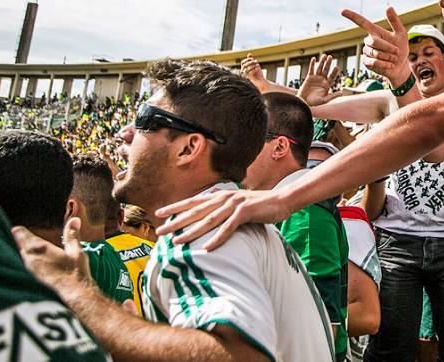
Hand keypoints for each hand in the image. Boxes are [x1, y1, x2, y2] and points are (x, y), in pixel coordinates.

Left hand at [13, 218, 91, 295]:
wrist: (73, 292)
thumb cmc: (75, 271)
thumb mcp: (75, 250)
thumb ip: (72, 234)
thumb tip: (74, 219)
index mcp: (41, 248)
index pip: (24, 236)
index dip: (20, 231)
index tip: (16, 228)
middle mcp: (32, 258)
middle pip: (21, 245)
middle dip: (20, 239)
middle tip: (16, 232)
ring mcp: (31, 268)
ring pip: (23, 255)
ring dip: (23, 249)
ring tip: (23, 245)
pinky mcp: (33, 277)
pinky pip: (26, 264)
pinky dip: (27, 259)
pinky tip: (31, 260)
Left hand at [155, 188, 291, 250]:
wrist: (283, 200)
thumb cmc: (260, 205)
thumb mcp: (238, 206)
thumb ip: (224, 210)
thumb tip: (210, 219)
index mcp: (221, 195)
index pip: (194, 201)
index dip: (176, 207)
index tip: (159, 213)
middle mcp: (225, 197)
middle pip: (196, 211)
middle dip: (176, 221)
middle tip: (159, 231)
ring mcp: (235, 204)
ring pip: (209, 219)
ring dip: (192, 231)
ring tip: (177, 242)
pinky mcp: (246, 212)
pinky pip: (229, 227)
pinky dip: (217, 238)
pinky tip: (207, 248)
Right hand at [241, 54, 271, 92]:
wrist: (262, 82)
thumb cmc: (258, 74)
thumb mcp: (255, 65)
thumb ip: (252, 60)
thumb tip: (249, 54)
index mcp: (244, 69)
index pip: (243, 62)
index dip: (247, 59)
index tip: (253, 59)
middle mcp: (243, 72)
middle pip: (244, 65)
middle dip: (250, 62)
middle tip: (257, 61)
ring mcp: (245, 76)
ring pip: (245, 68)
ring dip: (252, 65)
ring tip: (258, 65)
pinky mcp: (248, 79)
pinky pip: (248, 73)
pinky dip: (253, 69)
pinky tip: (257, 69)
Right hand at [298, 54, 342, 105]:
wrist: (304, 102)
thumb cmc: (315, 102)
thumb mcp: (324, 100)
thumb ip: (333, 96)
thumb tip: (342, 93)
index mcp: (327, 85)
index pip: (332, 76)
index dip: (334, 72)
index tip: (337, 67)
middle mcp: (322, 80)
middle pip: (326, 70)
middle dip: (328, 64)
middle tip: (331, 57)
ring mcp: (316, 78)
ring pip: (319, 68)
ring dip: (322, 62)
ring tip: (324, 55)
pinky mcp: (309, 77)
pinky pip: (311, 69)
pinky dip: (312, 64)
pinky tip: (314, 59)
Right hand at [342, 7, 410, 84]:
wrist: (401, 66)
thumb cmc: (401, 48)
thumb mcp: (401, 34)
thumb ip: (395, 21)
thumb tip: (388, 6)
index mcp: (375, 31)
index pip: (362, 22)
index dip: (352, 16)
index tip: (342, 11)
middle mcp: (368, 40)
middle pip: (373, 41)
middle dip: (388, 47)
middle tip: (397, 51)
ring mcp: (366, 52)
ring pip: (374, 53)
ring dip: (388, 56)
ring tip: (394, 58)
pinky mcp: (366, 62)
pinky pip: (373, 62)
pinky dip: (384, 64)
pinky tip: (389, 65)